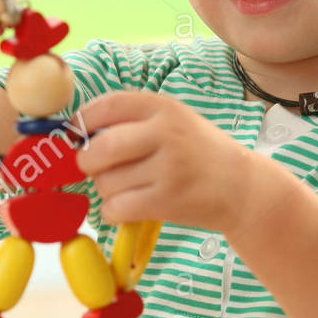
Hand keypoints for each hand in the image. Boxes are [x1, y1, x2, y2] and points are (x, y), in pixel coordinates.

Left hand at [71, 90, 247, 231]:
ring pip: (106, 182)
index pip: (107, 105)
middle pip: (99, 148)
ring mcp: (168, 168)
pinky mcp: (168, 200)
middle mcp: (166, 133)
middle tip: (94, 168)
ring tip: (126, 188)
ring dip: (105, 190)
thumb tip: (77, 133)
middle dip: (86, 162)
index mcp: (163, 107)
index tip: (76, 134)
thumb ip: (132, 120)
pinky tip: (127, 207)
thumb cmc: (198, 153)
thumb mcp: (174, 121)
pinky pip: (117, 207)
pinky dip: (113, 211)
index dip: (82, 121)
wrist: (241, 186)